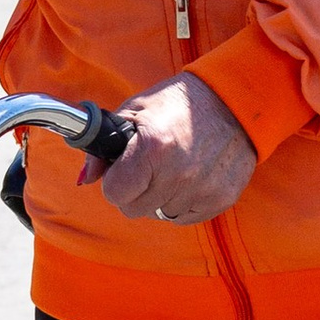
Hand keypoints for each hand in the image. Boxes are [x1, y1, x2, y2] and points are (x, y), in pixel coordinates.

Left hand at [86, 73, 254, 224]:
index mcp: (152, 149)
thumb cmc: (179, 103)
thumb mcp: (135, 111)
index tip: (123, 171)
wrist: (234, 101)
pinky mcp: (221, 199)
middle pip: (134, 210)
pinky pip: (185, 218)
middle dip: (134, 192)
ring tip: (173, 168)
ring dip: (160, 197)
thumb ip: (104, 146)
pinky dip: (183, 202)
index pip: (114, 194)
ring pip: (160, 214)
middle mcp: (178, 174)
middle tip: (147, 169)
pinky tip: (191, 177)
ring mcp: (202, 190)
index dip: (114, 182)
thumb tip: (85, 178)